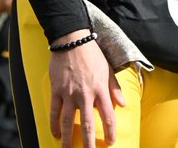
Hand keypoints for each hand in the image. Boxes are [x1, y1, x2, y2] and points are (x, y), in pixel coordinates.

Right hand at [48, 33, 123, 147]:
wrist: (72, 39)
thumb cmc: (92, 53)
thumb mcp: (108, 69)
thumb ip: (114, 88)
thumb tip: (123, 104)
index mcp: (100, 90)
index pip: (108, 116)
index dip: (110, 132)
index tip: (111, 142)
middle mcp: (85, 95)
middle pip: (86, 125)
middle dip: (89, 143)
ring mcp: (69, 94)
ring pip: (67, 122)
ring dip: (68, 140)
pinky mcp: (56, 90)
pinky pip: (54, 111)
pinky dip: (53, 124)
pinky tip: (55, 134)